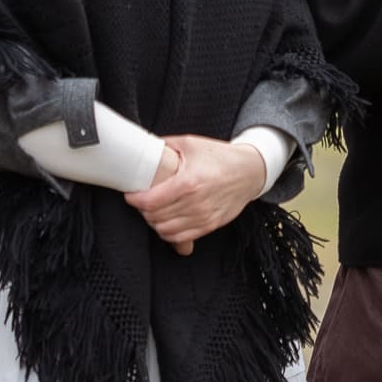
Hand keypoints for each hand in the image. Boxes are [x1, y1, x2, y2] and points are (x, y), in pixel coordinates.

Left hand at [124, 135, 266, 256]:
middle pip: (155, 217)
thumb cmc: (220, 156)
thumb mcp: (191, 143)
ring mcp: (204, 217)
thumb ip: (165, 145)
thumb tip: (143, 148)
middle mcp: (196, 203)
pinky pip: (180, 237)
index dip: (135, 199)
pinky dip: (168, 233)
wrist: (250, 171)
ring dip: (154, 222)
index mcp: (189, 182)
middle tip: (142, 200)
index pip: (151, 201)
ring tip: (154, 211)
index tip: (131, 194)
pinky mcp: (210, 225)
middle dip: (143, 210)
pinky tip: (167, 221)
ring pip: (165, 231)